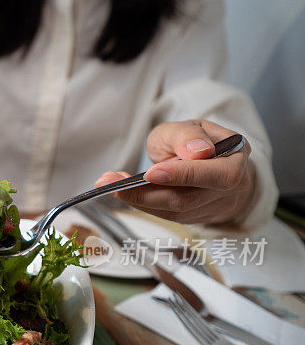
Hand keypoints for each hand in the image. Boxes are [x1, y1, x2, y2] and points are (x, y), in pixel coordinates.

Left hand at [95, 119, 255, 224]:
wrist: (204, 159)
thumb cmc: (195, 141)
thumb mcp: (188, 126)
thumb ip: (188, 135)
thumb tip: (198, 152)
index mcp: (236, 157)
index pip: (217, 174)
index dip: (183, 176)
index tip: (151, 173)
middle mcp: (232, 187)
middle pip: (189, 199)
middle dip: (147, 193)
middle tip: (114, 183)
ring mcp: (214, 206)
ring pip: (173, 211)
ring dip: (137, 199)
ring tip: (109, 183)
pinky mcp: (195, 217)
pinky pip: (166, 215)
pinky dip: (141, 203)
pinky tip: (123, 191)